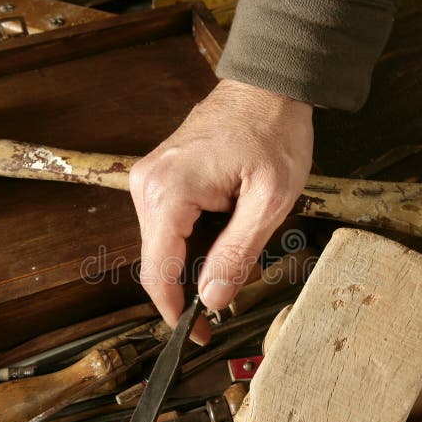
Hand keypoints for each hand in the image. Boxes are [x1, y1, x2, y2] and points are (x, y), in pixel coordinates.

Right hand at [129, 79, 312, 342]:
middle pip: (160, 261)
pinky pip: (170, 224)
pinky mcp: (160, 176)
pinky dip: (197, 238)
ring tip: (243, 241)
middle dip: (196, 282)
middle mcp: (148, 186)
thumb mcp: (268, 201)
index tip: (196, 334)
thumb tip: (212, 300)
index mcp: (169, 193)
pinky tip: (228, 225)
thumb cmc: (273, 132)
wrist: (267, 87)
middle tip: (242, 279)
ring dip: (200, 258)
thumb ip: (237, 255)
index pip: (157, 272)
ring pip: (166, 245)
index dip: (175, 312)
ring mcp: (151, 179)